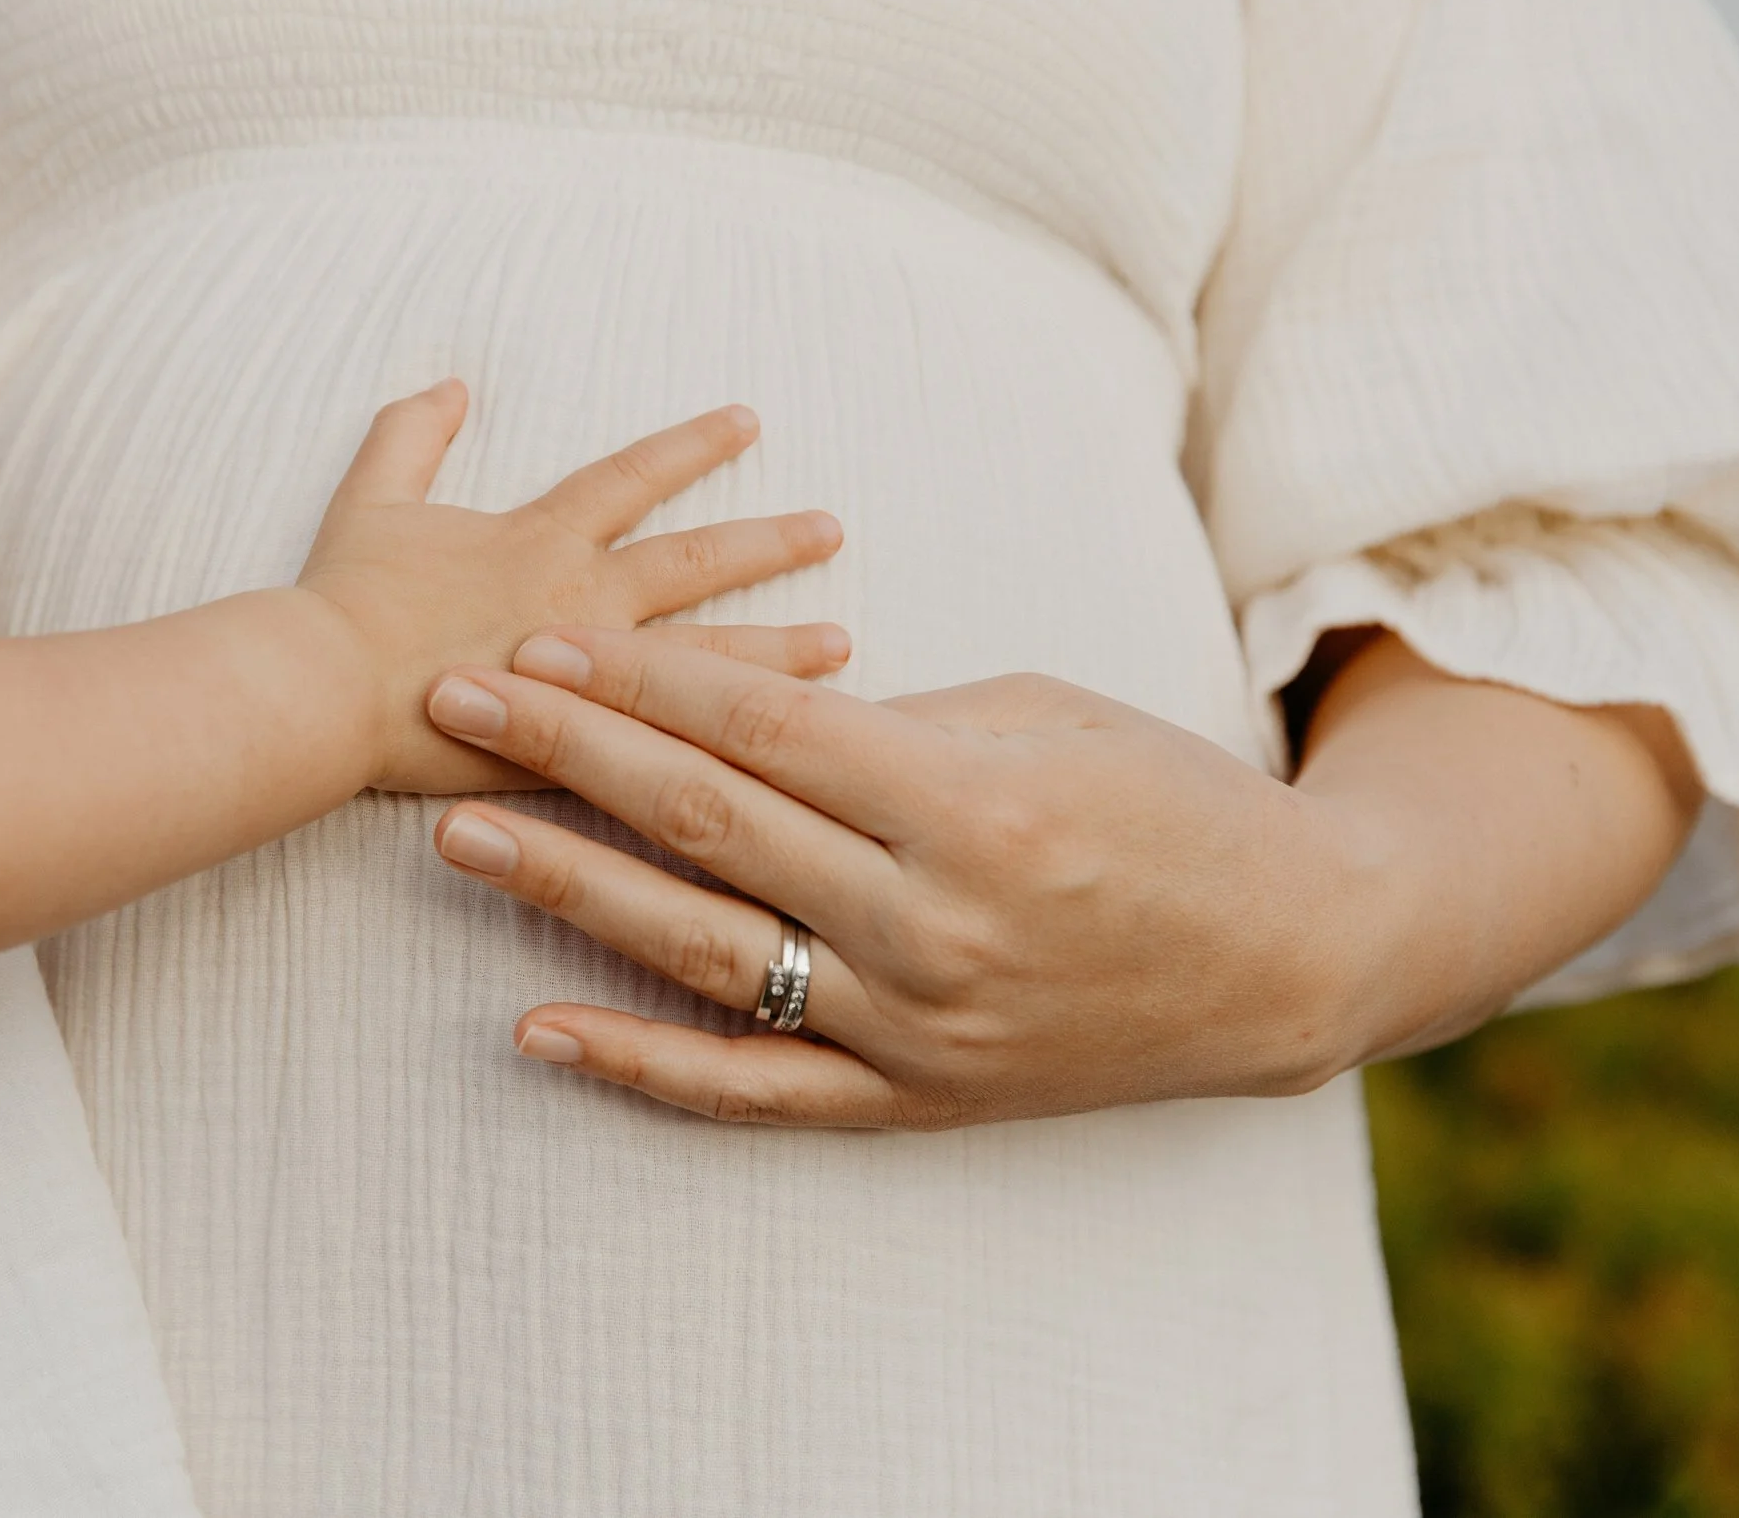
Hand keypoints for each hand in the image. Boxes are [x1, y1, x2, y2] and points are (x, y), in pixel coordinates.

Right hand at [300, 381, 846, 793]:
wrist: (323, 692)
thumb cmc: (343, 600)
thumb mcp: (372, 497)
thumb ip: (412, 433)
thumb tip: (450, 382)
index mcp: (539, 539)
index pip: (635, 478)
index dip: (693, 446)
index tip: (748, 423)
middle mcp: (582, 598)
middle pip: (698, 562)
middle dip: (769, 542)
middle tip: (832, 529)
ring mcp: (589, 676)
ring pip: (710, 655)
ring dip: (779, 649)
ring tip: (842, 641)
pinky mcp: (580, 749)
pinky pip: (676, 742)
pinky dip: (732, 741)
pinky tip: (783, 747)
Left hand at [418, 627, 1693, 1127]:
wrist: (1288, 955)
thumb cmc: (1165, 803)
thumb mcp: (1041, 719)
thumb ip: (884, 724)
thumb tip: (734, 711)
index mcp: (974, 803)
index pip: (763, 733)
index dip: (636, 682)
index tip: (533, 638)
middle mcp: (936, 922)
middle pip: (711, 825)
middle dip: (566, 752)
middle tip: (450, 698)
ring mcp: (919, 1025)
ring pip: (708, 953)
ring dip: (570, 892)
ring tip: (457, 837)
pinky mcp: (913, 1100)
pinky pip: (755, 1089)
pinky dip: (643, 1066)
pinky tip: (536, 1027)